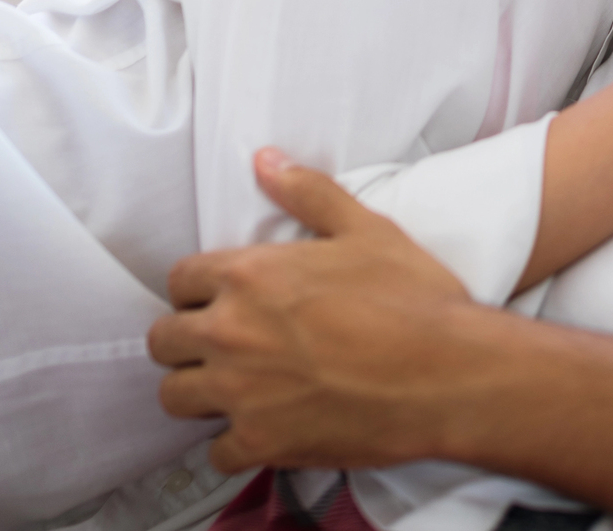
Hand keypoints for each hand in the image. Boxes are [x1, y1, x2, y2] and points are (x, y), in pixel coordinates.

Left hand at [149, 149, 475, 472]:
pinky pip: (216, 451)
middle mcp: (233, 331)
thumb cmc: (413, 299)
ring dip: (197, 390)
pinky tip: (260, 428)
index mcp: (250, 275)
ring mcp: (241, 391)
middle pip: (164, 339)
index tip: (221, 299)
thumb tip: (266, 160)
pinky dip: (234, 442)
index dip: (200, 289)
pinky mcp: (261, 440)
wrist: (448, 371)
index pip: (180, 279)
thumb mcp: (366, 229)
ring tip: (230, 386)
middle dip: (187, 338)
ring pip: (175, 395)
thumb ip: (308, 193)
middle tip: (222, 343)